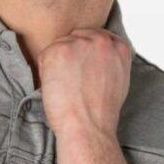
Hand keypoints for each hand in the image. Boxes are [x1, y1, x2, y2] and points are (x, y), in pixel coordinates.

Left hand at [38, 25, 131, 139]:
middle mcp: (101, 40)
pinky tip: (57, 87)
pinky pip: (45, 55)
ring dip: (58, 64)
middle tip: (72, 81)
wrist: (88, 126)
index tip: (82, 68)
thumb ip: (110, 61)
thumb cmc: (101, 112)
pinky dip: (45, 72)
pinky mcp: (58, 51)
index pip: (96, 37)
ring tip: (66, 87)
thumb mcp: (119, 80)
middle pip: (76, 37)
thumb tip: (94, 56)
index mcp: (118, 47)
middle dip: (71, 56)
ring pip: (60, 46)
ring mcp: (79, 44)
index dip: (85, 54)